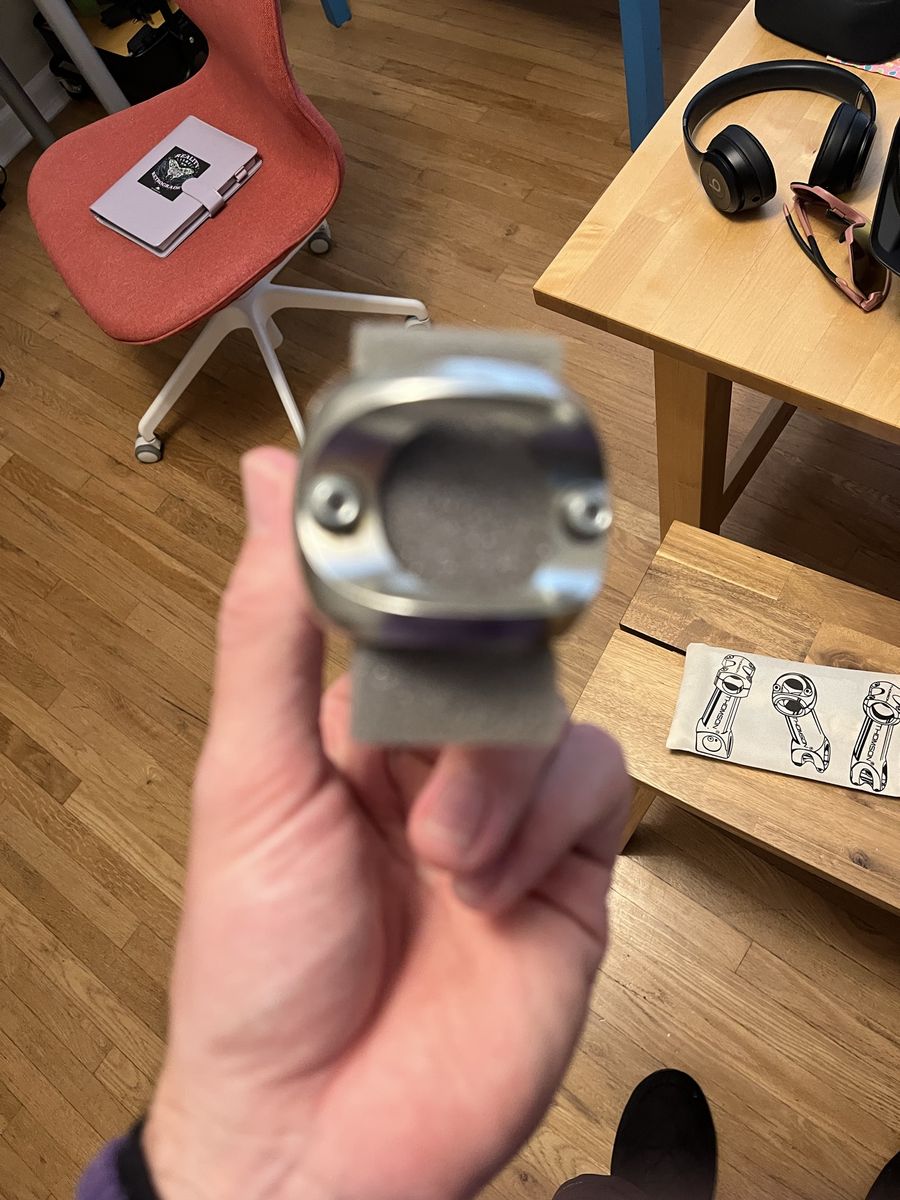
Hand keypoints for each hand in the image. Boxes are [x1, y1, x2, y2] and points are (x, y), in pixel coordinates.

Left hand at [145, 446, 629, 1199]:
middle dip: (469, 713)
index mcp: (355, 727)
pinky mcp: (569, 871)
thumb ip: (269, 629)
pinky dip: (547, 827)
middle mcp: (436, 761)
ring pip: (554, 719)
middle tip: (420, 771)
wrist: (320, 1135)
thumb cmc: (259, 962)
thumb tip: (264, 480)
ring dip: (500, 783)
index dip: (428, 596)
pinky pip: (598, 788)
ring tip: (446, 859)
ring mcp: (507, 816)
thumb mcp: (251, 778)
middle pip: (502, 661)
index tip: (435, 574)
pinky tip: (490, 891)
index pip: (417, 616)